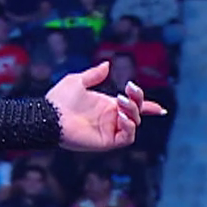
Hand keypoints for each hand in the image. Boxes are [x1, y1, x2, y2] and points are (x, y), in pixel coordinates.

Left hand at [47, 62, 164, 151]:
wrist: (47, 115)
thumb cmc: (59, 99)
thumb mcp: (77, 81)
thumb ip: (94, 75)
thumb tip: (107, 65)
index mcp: (106, 106)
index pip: (132, 107)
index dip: (147, 106)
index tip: (159, 107)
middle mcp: (110, 119)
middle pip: (136, 112)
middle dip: (137, 101)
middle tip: (127, 91)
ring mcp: (108, 131)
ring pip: (133, 124)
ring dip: (133, 112)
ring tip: (121, 102)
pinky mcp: (105, 142)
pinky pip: (126, 138)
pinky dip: (129, 127)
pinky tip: (121, 117)